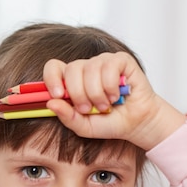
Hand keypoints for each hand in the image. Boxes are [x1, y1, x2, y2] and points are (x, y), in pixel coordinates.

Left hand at [43, 52, 186, 150]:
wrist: (136, 124)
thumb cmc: (109, 122)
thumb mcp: (83, 126)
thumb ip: (66, 116)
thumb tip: (50, 103)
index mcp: (72, 81)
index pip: (53, 67)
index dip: (52, 78)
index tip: (58, 95)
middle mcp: (86, 68)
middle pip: (72, 69)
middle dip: (78, 94)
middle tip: (88, 109)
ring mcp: (103, 62)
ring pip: (90, 69)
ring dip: (97, 93)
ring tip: (105, 105)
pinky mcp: (120, 60)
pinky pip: (109, 66)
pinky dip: (110, 86)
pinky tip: (116, 95)